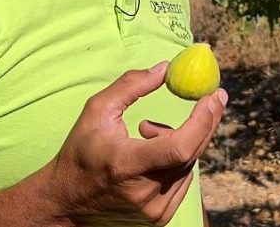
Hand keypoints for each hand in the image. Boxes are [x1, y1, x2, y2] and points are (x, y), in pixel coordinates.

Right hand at [45, 61, 226, 225]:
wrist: (66, 202)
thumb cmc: (80, 152)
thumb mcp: (97, 111)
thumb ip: (131, 86)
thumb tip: (165, 68)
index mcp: (127, 165)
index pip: (179, 147)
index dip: (202, 121)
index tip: (211, 95)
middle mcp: (145, 193)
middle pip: (192, 154)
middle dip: (207, 122)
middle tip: (213, 97)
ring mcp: (154, 210)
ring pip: (189, 166)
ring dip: (183, 141)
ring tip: (150, 131)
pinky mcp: (159, 218)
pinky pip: (182, 180)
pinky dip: (177, 161)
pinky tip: (153, 152)